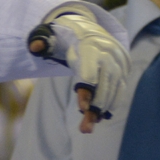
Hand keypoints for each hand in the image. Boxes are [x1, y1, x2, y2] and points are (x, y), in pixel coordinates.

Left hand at [29, 4, 128, 133]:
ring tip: (90, 125)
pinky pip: (121, 89)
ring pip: (114, 90)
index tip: (82, 110)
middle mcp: (108, 54)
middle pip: (103, 85)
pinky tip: (103, 114)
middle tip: (85, 128)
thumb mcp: (55, 39)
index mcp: (90, 46)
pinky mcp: (125, 69)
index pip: (89, 73)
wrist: (93, 31)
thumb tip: (34, 47)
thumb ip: (43, 42)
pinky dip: (112, 103)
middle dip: (95, 107)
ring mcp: (119, 62)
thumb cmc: (70, 40)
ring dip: (103, 109)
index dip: (86, 92)